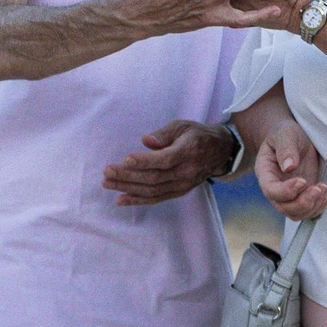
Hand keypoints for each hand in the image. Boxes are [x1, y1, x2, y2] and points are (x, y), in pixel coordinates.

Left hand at [102, 119, 234, 206]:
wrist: (219, 152)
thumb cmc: (196, 135)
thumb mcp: (182, 126)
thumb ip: (164, 133)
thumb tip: (146, 141)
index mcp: (188, 151)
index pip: (164, 160)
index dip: (144, 161)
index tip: (125, 159)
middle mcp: (186, 171)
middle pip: (154, 177)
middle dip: (128, 176)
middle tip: (107, 172)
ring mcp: (183, 185)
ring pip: (153, 190)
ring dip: (128, 188)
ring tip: (108, 183)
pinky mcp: (179, 192)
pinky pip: (157, 198)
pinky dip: (138, 200)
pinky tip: (121, 199)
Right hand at [255, 119, 326, 220]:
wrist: (292, 137)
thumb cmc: (285, 134)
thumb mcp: (285, 134)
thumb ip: (286, 149)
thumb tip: (289, 167)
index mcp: (265, 172)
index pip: (271, 190)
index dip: (286, 191)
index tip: (302, 181)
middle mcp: (275, 187)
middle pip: (283, 207)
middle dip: (302, 203)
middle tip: (317, 188)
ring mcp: (289, 194)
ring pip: (295, 213)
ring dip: (311, 207)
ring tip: (322, 190)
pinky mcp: (302, 195)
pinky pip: (307, 211)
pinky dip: (317, 208)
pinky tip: (324, 195)